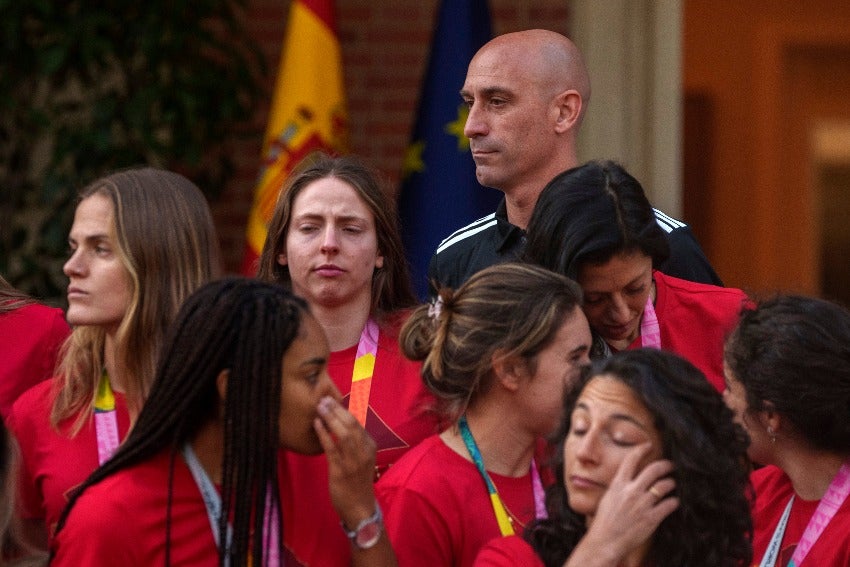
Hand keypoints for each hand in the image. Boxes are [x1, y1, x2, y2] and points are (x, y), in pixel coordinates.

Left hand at [313, 396, 378, 527]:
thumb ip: (354, 442)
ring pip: (344, 434)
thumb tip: (341, 422)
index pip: (358, 422)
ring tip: (320, 407)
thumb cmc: (358, 481)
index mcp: (370, 446)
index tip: (333, 398)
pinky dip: (324, 434)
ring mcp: (353, 462)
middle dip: (337, 409)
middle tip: (324, 398)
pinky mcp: (341, 471)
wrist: (359, 507)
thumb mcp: (361, 458)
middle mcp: (364, 452)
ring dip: (331, 418)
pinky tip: (316, 425)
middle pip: (351, 425)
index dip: (345, 409)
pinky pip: (332, 448)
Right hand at [567, 443, 678, 565]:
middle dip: (665, 465)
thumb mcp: (608, 498)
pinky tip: (674, 502)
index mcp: (618, 484)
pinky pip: (669, 504)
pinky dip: (674, 502)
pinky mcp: (652, 518)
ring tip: (672, 484)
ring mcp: (642, 504)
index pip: (631, 460)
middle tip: (670, 465)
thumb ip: (620, 487)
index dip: (641, 449)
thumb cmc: (604, 521)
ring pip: (664, 486)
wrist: (605, 541)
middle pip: (653, 470)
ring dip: (671, 483)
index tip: (649, 445)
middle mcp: (631, 491)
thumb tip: (629, 479)